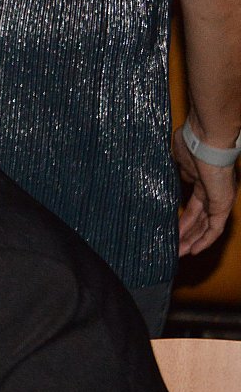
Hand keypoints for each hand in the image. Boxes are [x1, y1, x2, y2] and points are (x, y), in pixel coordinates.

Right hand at [173, 126, 238, 255]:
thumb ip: (178, 174)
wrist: (206, 139)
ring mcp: (219, 199)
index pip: (194, 207)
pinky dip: (204, 240)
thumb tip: (173, 181)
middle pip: (200, 220)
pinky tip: (193, 250)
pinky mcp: (222, 204)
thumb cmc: (191, 144)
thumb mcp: (178, 161)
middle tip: (172, 247)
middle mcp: (214, 192)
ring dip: (192, 241)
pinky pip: (214, 227)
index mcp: (204, 181)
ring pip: (207, 227)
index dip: (183, 220)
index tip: (170, 229)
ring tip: (178, 253)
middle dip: (186, 234)